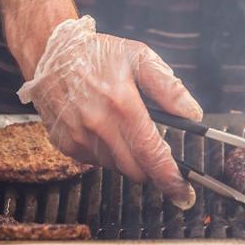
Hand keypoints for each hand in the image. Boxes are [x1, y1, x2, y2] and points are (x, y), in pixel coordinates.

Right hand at [17, 15, 202, 208]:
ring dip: (129, 157)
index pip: (151, 153)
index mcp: (122, 104)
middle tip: (160, 155)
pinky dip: (108, 152)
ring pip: (116, 167)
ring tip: (126, 127)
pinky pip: (96, 160)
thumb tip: (192, 114)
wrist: (51, 52)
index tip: (183, 192)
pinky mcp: (66, 144)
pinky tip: (106, 128)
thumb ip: (169, 89)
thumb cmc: (98, 54)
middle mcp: (98, 125)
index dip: (170, 177)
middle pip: (135, 170)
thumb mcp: (140, 58)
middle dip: (152, 169)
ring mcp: (79, 138)